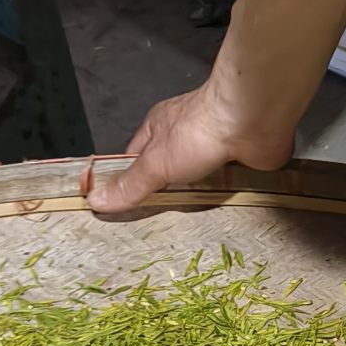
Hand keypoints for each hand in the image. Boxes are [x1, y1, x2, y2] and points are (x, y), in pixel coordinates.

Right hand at [88, 72, 299, 216]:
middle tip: (157, 225)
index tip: (123, 209)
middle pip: (168, 169)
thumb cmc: (195, 134)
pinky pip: (228, 180)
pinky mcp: (241, 156)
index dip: (128, 182)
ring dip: (197, 195)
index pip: (135, 159)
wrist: (250, 119)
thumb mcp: (155, 163)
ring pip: (199, 176)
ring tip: (189, 226)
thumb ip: (130, 185)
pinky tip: (222, 212)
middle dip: (165, 192)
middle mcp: (185, 135)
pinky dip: (225, 194)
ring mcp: (215, 145)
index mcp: (158, 128)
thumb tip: (95, 201)